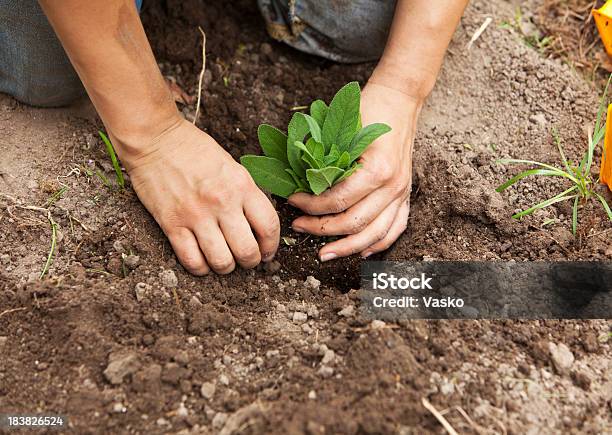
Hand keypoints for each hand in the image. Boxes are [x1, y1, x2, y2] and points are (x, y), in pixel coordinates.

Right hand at [124, 118, 279, 274]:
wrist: (155, 139)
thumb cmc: (195, 150)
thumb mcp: (232, 167)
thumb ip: (246, 195)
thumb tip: (258, 226)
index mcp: (242, 186)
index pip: (269, 226)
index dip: (272, 246)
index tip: (268, 252)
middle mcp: (222, 202)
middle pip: (247, 251)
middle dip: (251, 262)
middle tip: (247, 260)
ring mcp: (196, 215)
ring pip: (221, 261)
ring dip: (226, 268)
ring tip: (225, 262)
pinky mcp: (171, 224)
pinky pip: (191, 260)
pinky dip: (201, 268)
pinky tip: (203, 262)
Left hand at [288, 82, 419, 260]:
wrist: (400, 100)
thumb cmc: (368, 110)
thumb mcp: (342, 129)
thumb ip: (324, 158)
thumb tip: (296, 181)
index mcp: (377, 170)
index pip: (338, 201)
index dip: (311, 206)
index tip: (292, 201)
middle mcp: (393, 186)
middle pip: (354, 223)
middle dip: (322, 230)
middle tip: (299, 227)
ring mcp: (402, 193)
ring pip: (374, 234)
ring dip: (347, 248)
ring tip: (324, 254)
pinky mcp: (406, 195)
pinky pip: (395, 229)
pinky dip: (378, 244)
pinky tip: (361, 253)